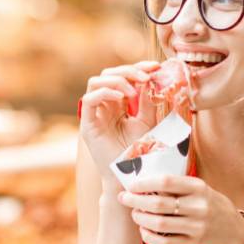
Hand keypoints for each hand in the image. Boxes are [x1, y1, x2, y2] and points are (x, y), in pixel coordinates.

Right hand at [79, 61, 160, 187]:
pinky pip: (88, 100)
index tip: (155, 67)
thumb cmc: (140, 152)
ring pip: (95, 81)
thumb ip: (148, 100)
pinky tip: (122, 99)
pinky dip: (105, 93)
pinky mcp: (87, 126)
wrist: (132, 177)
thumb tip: (152, 77)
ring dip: (117, 80)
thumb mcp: (148, 121)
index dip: (137, 67)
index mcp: (117, 103)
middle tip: (146, 77)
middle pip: (108, 74)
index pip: (122, 76)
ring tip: (134, 91)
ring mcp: (94, 115)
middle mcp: (103, 106)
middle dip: (128, 71)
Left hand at [118, 174, 243, 243]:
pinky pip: (165, 242)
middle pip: (159, 204)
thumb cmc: (210, 204)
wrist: (233, 231)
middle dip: (136, 201)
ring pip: (159, 224)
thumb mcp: (201, 189)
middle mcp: (199, 206)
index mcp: (199, 187)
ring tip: (135, 214)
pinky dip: (149, 237)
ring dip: (141, 219)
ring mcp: (197, 227)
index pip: (166, 182)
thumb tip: (144, 182)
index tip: (131, 185)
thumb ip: (178, 186)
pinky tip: (144, 230)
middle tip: (124, 198)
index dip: (144, 183)